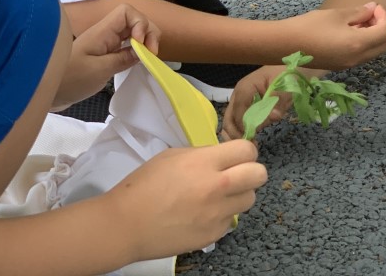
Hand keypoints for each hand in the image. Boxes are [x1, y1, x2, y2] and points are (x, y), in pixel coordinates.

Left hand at [53, 4, 160, 110]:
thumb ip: (122, 59)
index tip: (142, 44)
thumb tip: (142, 51)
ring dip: (144, 41)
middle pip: (134, 21)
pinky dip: (137, 51)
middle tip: (151, 54)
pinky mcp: (105, 55)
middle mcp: (106, 34)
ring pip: (132, 32)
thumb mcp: (98, 71)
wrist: (45, 91)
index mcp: (102, 32)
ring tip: (148, 58)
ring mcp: (106, 44)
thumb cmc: (69, 80)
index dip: (140, 23)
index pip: (127, 12)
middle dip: (148, 33)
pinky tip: (138, 61)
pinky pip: (126, 45)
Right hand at [111, 141, 266, 259]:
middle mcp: (216, 188)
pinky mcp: (213, 235)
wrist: (126, 225)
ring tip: (219, 195)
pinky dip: (222, 215)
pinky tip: (203, 213)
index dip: (245, 151)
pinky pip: (231, 220)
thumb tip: (224, 157)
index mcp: (205, 163)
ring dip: (239, 194)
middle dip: (252, 171)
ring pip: (250, 199)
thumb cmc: (144, 185)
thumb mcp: (173, 156)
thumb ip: (203, 155)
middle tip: (238, 174)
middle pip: (259, 175)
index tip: (237, 155)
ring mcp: (216, 214)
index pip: (248, 150)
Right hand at [221, 65, 291, 139]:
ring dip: (236, 136)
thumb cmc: (288, 76)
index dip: (243, 124)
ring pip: (230, 122)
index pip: (238, 109)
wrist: (292, 72)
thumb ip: (279, 101)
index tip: (253, 136)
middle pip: (228, 118)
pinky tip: (251, 141)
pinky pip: (237, 123)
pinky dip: (241, 133)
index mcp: (246, 87)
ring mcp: (240, 102)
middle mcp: (238, 95)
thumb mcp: (287, 86)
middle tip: (250, 146)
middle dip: (236, 134)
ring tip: (250, 146)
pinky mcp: (245, 109)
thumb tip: (273, 116)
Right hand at [281, 2, 385, 69]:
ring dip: (371, 36)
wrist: (284, 45)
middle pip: (382, 45)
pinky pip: (360, 56)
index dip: (383, 17)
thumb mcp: (336, 15)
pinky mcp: (339, 66)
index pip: (385, 32)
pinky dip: (362, 43)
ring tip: (357, 21)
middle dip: (380, 27)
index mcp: (358, 44)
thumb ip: (359, 12)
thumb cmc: (310, 26)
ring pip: (372, 52)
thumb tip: (373, 7)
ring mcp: (347, 65)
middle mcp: (356, 59)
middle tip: (368, 14)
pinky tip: (348, 31)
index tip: (373, 7)